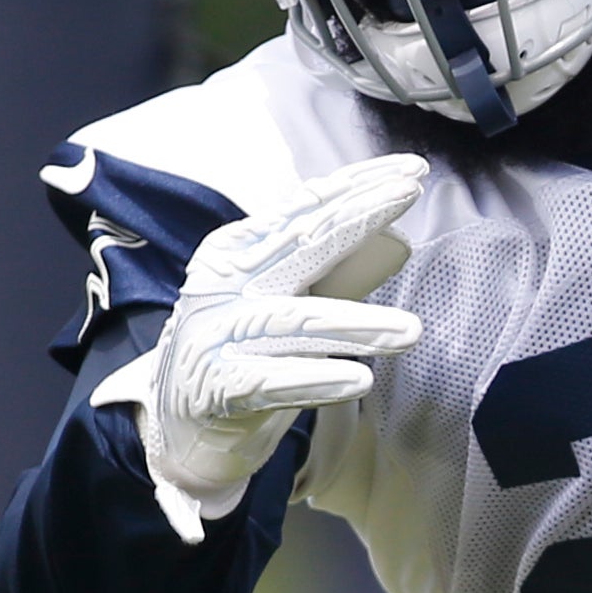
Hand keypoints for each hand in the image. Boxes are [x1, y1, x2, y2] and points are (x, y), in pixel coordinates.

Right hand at [91, 153, 427, 542]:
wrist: (180, 422)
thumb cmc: (246, 349)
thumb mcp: (286, 298)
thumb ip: (335, 273)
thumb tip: (399, 242)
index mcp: (239, 250)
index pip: (304, 208)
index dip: (358, 185)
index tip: (411, 170)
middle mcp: (224, 282)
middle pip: (300, 244)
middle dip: (359, 217)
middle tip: (409, 196)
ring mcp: (216, 334)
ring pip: (295, 321)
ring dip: (357, 324)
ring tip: (411, 331)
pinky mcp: (215, 387)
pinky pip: (271, 381)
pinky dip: (317, 379)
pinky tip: (358, 381)